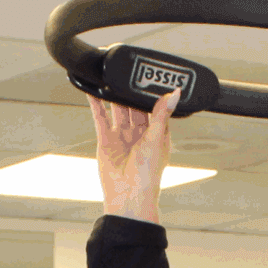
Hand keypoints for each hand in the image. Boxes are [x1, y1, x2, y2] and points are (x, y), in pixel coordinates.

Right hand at [87, 88, 178, 222]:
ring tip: (111, 76)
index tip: (149, 76)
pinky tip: (93, 90)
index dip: (151, 94)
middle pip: (134, 106)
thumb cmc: (148, 175)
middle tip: (128, 72)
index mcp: (156, 134)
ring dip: (114, 95)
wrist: (128, 195)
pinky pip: (100, 117)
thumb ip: (162, 114)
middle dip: (131, 92)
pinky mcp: (106, 139)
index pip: (155, 108)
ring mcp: (122, 136)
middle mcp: (139, 134)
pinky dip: (96, 104)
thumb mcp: (157, 139)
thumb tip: (174, 93)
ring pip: (118, 109)